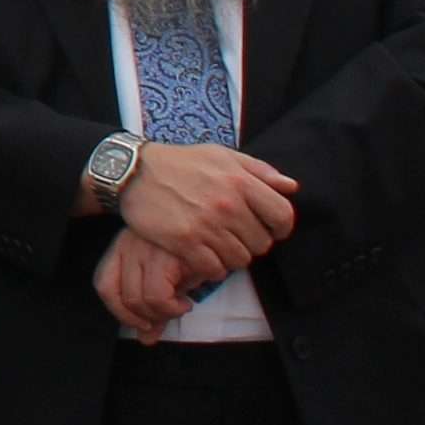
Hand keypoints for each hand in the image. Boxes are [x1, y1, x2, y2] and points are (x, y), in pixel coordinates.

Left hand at [94, 226, 204, 340]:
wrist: (217, 231)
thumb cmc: (189, 254)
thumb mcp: (167, 277)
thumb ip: (153, 307)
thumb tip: (146, 339)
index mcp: (122, 247)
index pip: (104, 285)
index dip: (119, 312)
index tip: (141, 324)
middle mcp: (129, 245)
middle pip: (123, 297)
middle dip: (146, 319)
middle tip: (166, 316)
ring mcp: (146, 248)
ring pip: (140, 300)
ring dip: (162, 314)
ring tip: (180, 307)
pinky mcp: (166, 255)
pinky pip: (158, 296)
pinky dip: (173, 309)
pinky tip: (185, 303)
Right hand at [112, 141, 296, 271]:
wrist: (133, 172)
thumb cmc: (180, 163)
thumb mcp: (221, 156)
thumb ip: (259, 170)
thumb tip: (291, 187)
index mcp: (240, 181)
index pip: (282, 215)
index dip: (280, 228)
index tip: (269, 229)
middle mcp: (227, 204)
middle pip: (261, 243)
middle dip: (251, 242)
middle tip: (234, 236)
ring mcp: (207, 225)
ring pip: (240, 259)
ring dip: (231, 256)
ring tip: (217, 245)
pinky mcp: (185, 243)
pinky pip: (215, 269)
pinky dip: (212, 267)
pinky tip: (202, 254)